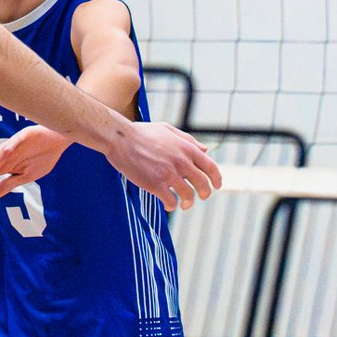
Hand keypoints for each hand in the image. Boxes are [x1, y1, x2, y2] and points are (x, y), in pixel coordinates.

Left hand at [0, 126, 67, 197]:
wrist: (56, 141)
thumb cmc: (40, 159)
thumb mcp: (24, 177)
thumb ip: (6, 185)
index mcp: (7, 165)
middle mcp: (8, 155)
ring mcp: (15, 145)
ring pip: (1, 151)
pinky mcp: (24, 136)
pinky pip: (15, 140)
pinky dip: (11, 145)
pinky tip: (8, 151)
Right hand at [104, 122, 220, 213]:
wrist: (120, 139)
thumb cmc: (142, 133)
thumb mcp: (168, 130)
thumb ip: (189, 140)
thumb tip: (206, 149)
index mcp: (187, 148)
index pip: (210, 167)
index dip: (217, 179)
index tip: (217, 186)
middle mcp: (181, 162)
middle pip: (202, 184)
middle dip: (205, 193)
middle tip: (201, 197)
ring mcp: (169, 174)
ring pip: (188, 195)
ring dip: (188, 203)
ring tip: (183, 205)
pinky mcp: (155, 184)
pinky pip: (170, 201)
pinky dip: (172, 206)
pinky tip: (168, 205)